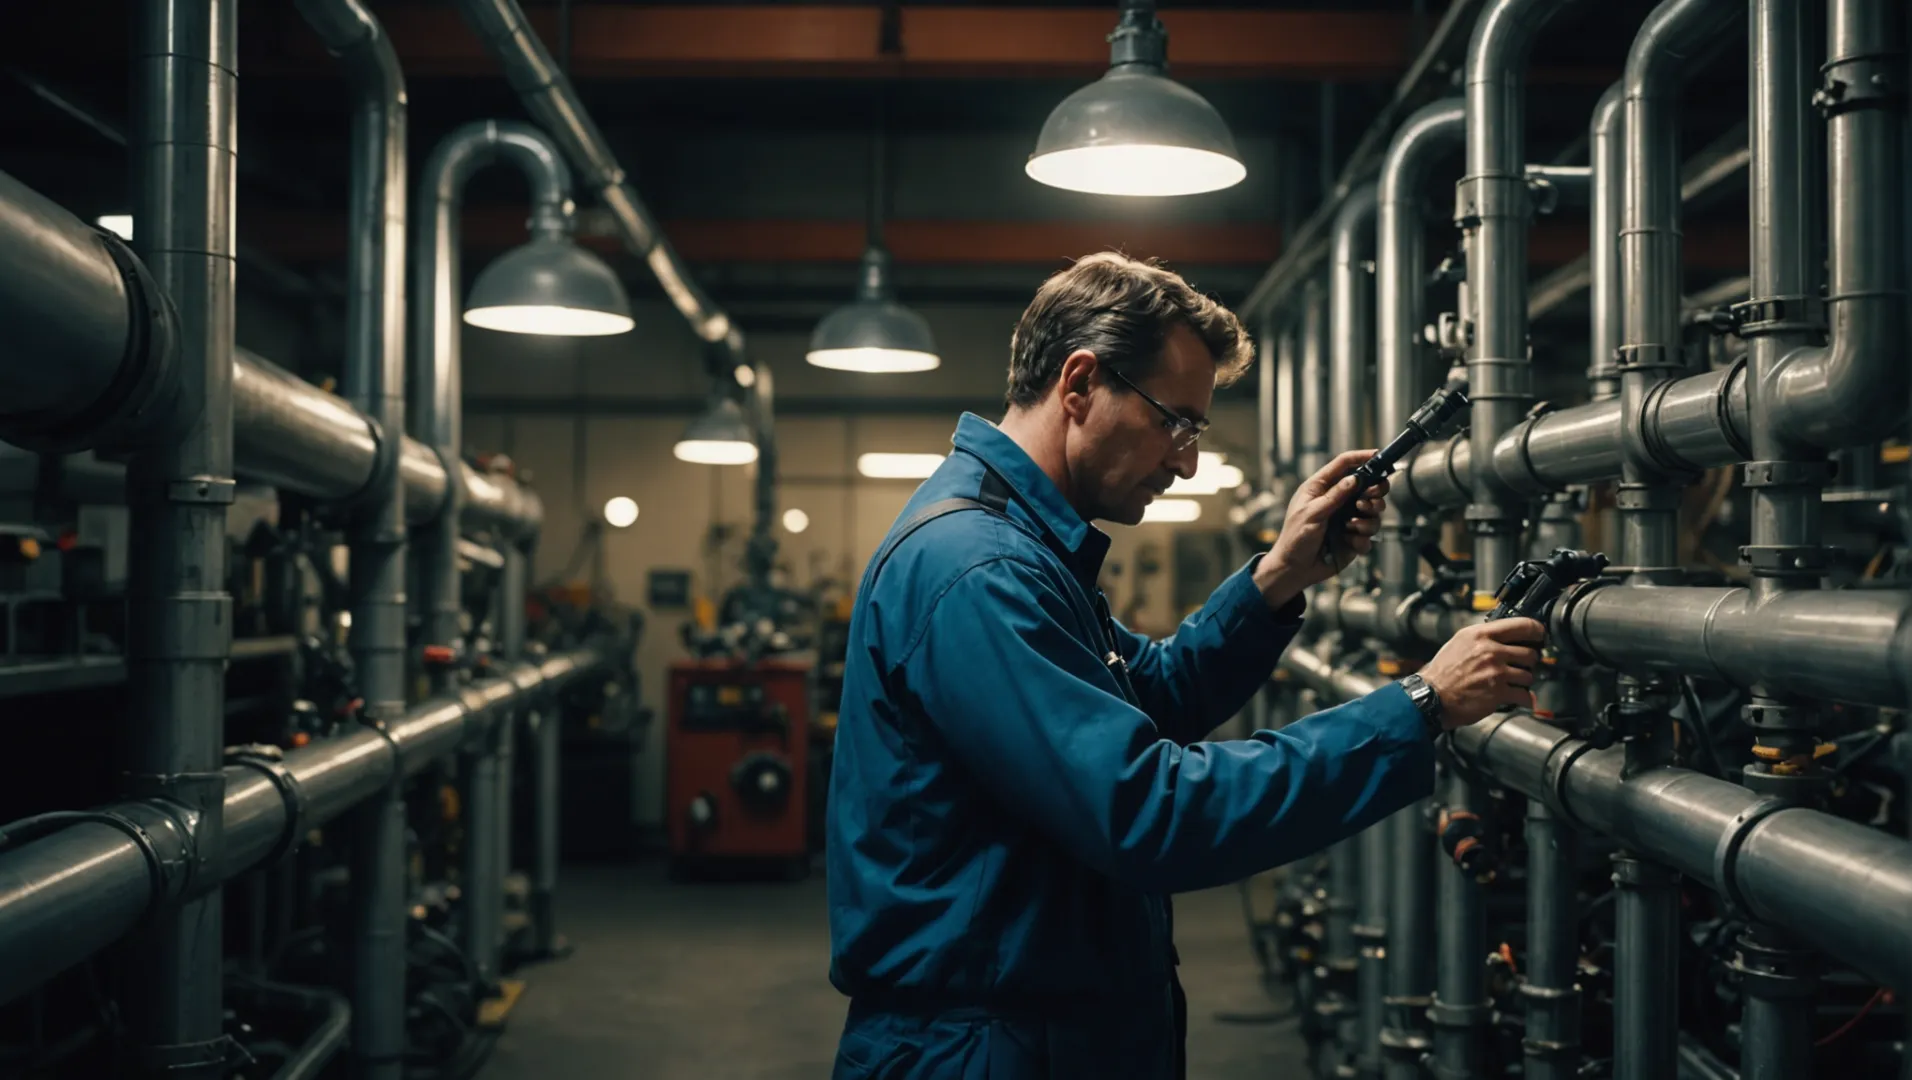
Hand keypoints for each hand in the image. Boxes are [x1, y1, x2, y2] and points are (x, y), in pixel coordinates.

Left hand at [1253, 450, 1388, 604]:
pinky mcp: (1355, 537)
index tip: (1377, 455)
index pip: (1344, 465)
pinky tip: (1348, 542)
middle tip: (1368, 502)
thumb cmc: (1295, 539)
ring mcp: (1348, 518)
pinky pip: (1370, 534)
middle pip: (1368, 486)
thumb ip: (1334, 496)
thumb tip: (1355, 478)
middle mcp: (1338, 500)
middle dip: (1374, 492)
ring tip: (1352, 525)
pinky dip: (1361, 538)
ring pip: (1374, 511)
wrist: (1295, 569)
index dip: (1361, 458)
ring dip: (1368, 519)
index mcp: (1321, 488)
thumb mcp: (1312, 514)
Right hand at [1418, 618, 1544, 729]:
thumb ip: (1484, 636)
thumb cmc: (1443, 671)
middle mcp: (1490, 651)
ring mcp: (1496, 672)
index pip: (1522, 625)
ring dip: (1524, 681)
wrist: (1432, 696)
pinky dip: (1524, 699)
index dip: (1537, 630)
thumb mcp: (1460, 642)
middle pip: (1530, 653)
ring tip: (1512, 683)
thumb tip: (1507, 633)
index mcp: (1481, 635)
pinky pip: (1525, 695)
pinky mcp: (1498, 693)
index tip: (1540, 635)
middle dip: (1529, 661)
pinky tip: (1516, 697)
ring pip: (1529, 675)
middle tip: (1523, 665)